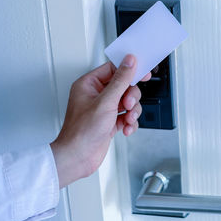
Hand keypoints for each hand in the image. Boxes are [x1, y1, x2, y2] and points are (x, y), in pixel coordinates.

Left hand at [50, 54, 150, 187]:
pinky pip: (126, 116)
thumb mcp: (105, 102)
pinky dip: (129, 122)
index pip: (113, 69)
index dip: (129, 70)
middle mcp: (96, 95)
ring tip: (127, 119)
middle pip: (124, 86)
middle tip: (128, 104)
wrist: (78, 157)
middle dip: (131, 97)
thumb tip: (129, 63)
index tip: (142, 74)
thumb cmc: (81, 132)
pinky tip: (125, 128)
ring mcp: (103, 109)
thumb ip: (120, 81)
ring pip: (128, 102)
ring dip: (132, 112)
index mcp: (89, 84)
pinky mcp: (110, 121)